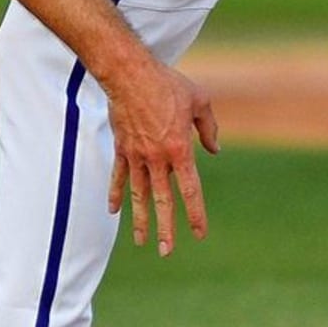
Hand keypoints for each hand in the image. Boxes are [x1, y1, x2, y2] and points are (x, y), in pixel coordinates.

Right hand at [105, 59, 219, 255]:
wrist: (130, 74)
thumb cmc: (167, 84)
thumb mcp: (200, 101)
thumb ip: (208, 128)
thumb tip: (214, 150)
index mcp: (179, 149)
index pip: (190, 189)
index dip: (195, 213)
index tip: (199, 233)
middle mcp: (157, 158)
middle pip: (162, 201)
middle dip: (165, 228)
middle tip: (167, 252)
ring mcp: (136, 156)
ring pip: (139, 195)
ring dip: (139, 220)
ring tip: (141, 242)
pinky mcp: (121, 149)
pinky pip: (118, 177)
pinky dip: (116, 194)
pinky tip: (114, 212)